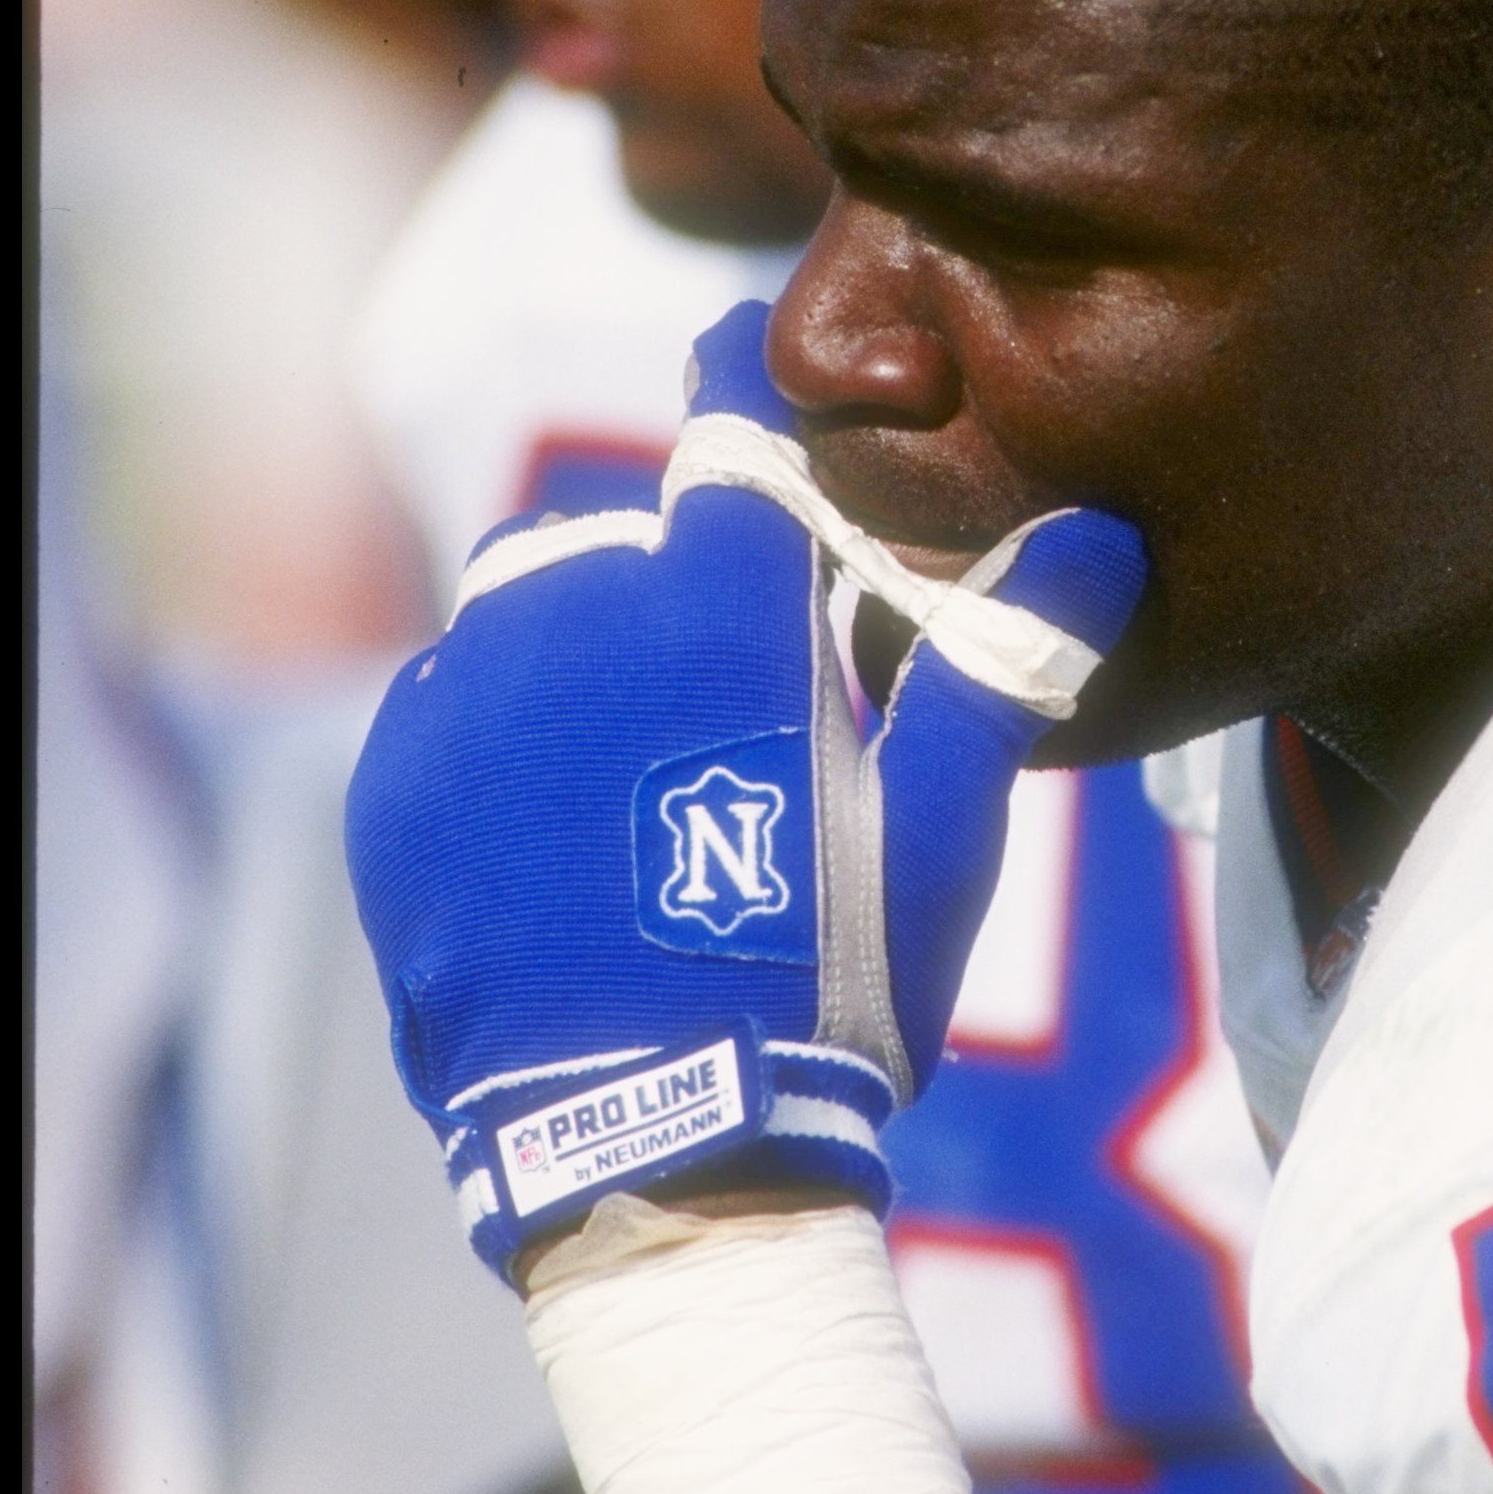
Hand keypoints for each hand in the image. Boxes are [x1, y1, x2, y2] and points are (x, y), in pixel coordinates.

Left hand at [345, 302, 1145, 1277]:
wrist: (653, 1147)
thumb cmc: (829, 979)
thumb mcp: (942, 828)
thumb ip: (1003, 662)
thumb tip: (1097, 534)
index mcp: (726, 607)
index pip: (731, 433)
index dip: (741, 382)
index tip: (729, 345)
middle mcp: (583, 613)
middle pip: (628, 545)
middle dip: (672, 595)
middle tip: (716, 710)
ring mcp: (473, 695)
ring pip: (526, 613)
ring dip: (577, 657)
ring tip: (623, 771)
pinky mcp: (395, 779)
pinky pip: (444, 705)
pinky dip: (494, 736)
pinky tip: (542, 826)